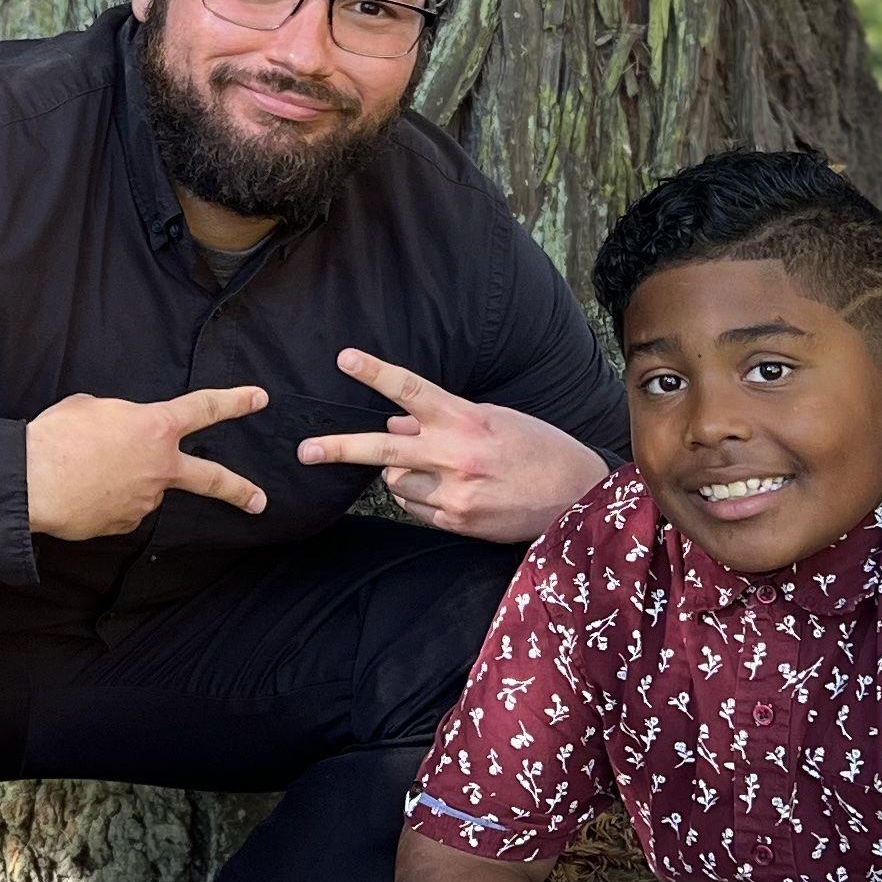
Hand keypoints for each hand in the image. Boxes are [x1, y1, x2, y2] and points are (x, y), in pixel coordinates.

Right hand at [25, 382, 272, 539]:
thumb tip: (117, 430)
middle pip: (212, 479)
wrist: (34, 482)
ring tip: (83, 471)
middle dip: (239, 490)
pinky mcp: (125, 524)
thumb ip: (118, 417)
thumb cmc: (58, 437)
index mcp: (155, 428)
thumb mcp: (90, 407)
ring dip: (123, 480)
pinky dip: (105, 499)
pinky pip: (120, 507)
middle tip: (259, 501)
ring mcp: (145, 500)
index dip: (234, 401)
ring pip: (143, 487)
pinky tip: (82, 491)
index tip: (259, 399)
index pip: (204, 408)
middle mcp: (160, 467)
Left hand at [297, 352, 608, 540]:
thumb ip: (442, 420)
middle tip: (305, 451)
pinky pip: (414, 508)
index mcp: (465, 419)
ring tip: (439, 469)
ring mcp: (454, 494)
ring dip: (402, 473)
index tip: (345, 358)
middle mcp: (454, 455)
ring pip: (396, 482)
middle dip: (339, 448)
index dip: (374, 373)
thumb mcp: (493, 419)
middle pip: (382, 449)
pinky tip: (451, 492)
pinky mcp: (456, 523)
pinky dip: (420, 497)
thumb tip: (395, 425)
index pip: (411, 389)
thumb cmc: (536, 448)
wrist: (576, 496)